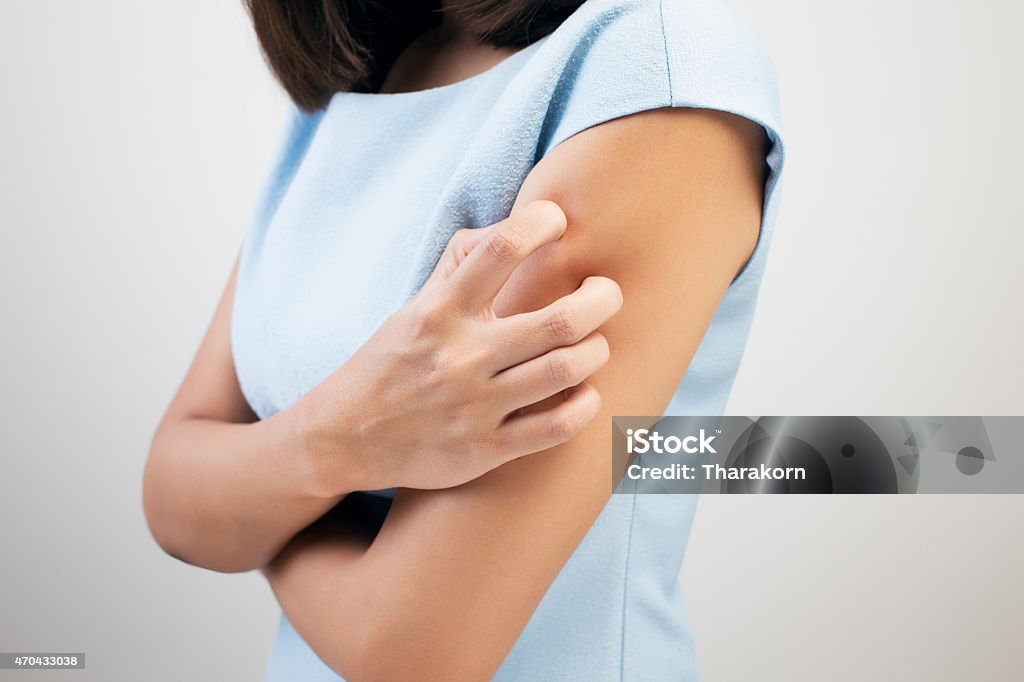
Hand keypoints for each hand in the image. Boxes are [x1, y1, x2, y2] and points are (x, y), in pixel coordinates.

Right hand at [295, 200, 622, 492]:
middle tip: (605, 292)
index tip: (557, 221)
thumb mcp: (414, 304)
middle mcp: (461, 356)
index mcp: (440, 310)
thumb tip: (511, 226)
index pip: (500, 250)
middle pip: (560, 320)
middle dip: (602, 298)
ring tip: (594, 342)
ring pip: (567, 370)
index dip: (541, 222)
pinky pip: (558, 427)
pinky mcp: (485, 449)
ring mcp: (475, 406)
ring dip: (597, 350)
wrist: (345, 438)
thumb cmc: (392, 361)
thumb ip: (459, 263)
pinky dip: (586, 404)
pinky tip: (584, 390)